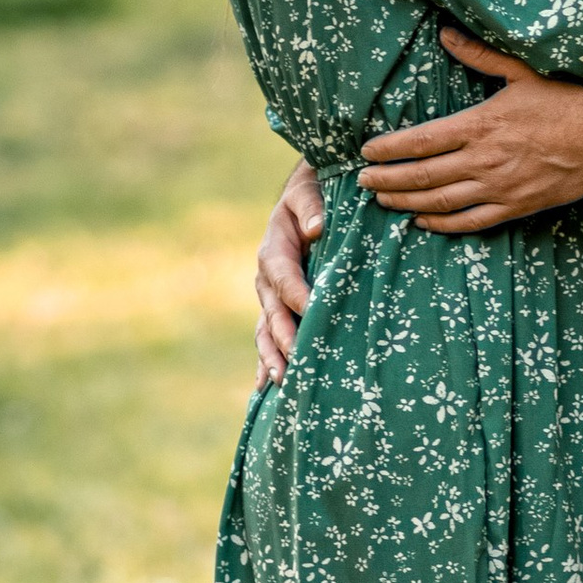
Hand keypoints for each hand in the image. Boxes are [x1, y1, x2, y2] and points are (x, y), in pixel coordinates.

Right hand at [254, 162, 322, 382]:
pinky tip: (267, 390)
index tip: (312, 311)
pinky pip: (268, 339)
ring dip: (273, 358)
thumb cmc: (311, 193)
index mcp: (273, 251)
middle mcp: (267, 280)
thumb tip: (317, 228)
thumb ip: (311, 207)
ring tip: (283, 383)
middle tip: (295, 364)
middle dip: (283, 340)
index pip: (283, 278)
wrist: (304, 197)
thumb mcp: (308, 191)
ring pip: (266, 332)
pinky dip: (266, 364)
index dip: (296, 296)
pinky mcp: (277, 310)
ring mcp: (269, 298)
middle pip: (273, 314)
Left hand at [359, 35, 582, 231]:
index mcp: (481, 125)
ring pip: (440, 202)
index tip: (367, 152)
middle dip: (387, 180)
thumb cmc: (566, 100)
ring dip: (406, 203)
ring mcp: (499, 187)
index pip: (421, 141)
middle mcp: (484, 160)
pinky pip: (470, 222)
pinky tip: (422, 222)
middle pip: (422, 176)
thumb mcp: (520, 71)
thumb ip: (479, 54)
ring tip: (382, 201)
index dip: (390, 149)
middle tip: (362, 182)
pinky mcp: (516, 207)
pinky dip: (442, 225)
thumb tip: (445, 34)